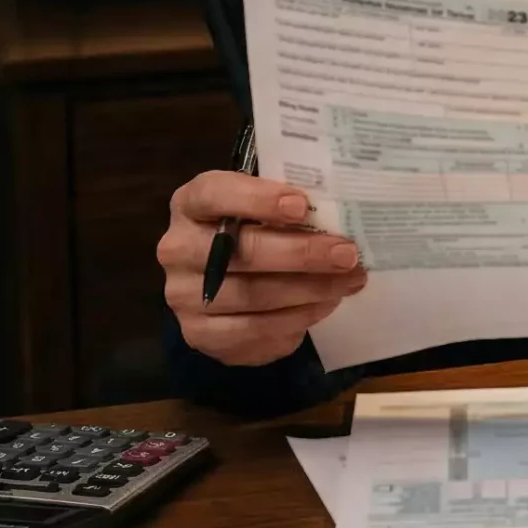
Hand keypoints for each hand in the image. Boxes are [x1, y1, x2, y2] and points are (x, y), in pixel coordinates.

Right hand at [159, 171, 368, 366]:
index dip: (258, 198)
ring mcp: (184, 295)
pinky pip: (253, 330)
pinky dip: (296, 318)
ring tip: (348, 281)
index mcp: (190, 204)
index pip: (214, 194)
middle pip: (242, 251)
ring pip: (253, 295)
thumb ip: (287, 206)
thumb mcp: (262, 209)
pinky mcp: (198, 334)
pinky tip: (324, 305)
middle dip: (302, 253)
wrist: (228, 284)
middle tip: (347, 253)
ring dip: (309, 289)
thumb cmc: (252, 232)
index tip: (302, 205)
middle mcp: (178, 248)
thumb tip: (341, 216)